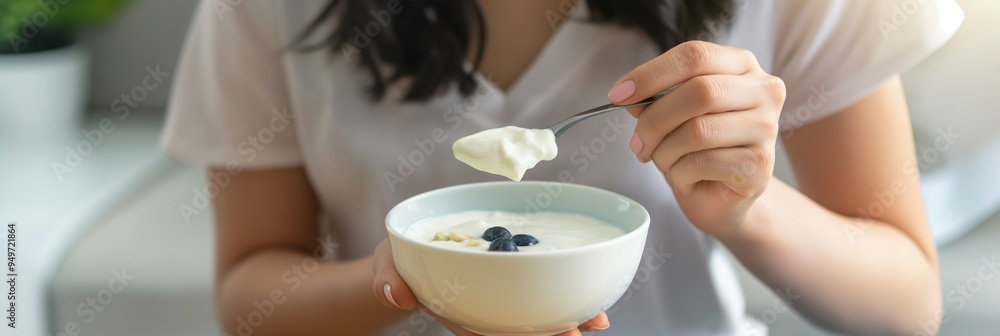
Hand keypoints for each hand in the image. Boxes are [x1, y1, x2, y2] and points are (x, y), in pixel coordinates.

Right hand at [372, 238, 610, 334]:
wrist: (402, 257)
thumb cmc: (396, 264)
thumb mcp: (387, 268)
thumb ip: (390, 280)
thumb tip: (396, 295)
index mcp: (456, 310)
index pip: (486, 329)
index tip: (548, 335)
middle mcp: (481, 307)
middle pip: (519, 327)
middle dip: (549, 331)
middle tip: (582, 330)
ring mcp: (495, 296)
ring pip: (534, 312)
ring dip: (566, 315)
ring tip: (599, 318)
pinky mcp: (508, 277)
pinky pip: (537, 287)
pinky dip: (562, 290)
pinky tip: (590, 292)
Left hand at [607, 41, 785, 235]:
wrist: (722, 198)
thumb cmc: (698, 150)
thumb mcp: (671, 116)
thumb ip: (654, 99)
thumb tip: (629, 98)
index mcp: (741, 65)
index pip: (695, 55)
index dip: (651, 73)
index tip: (618, 95)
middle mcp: (762, 91)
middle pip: (699, 92)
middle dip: (655, 120)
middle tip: (637, 143)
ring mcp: (766, 128)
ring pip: (698, 130)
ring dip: (665, 151)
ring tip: (663, 162)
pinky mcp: (760, 165)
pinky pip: (703, 162)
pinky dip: (679, 173)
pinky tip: (685, 178)